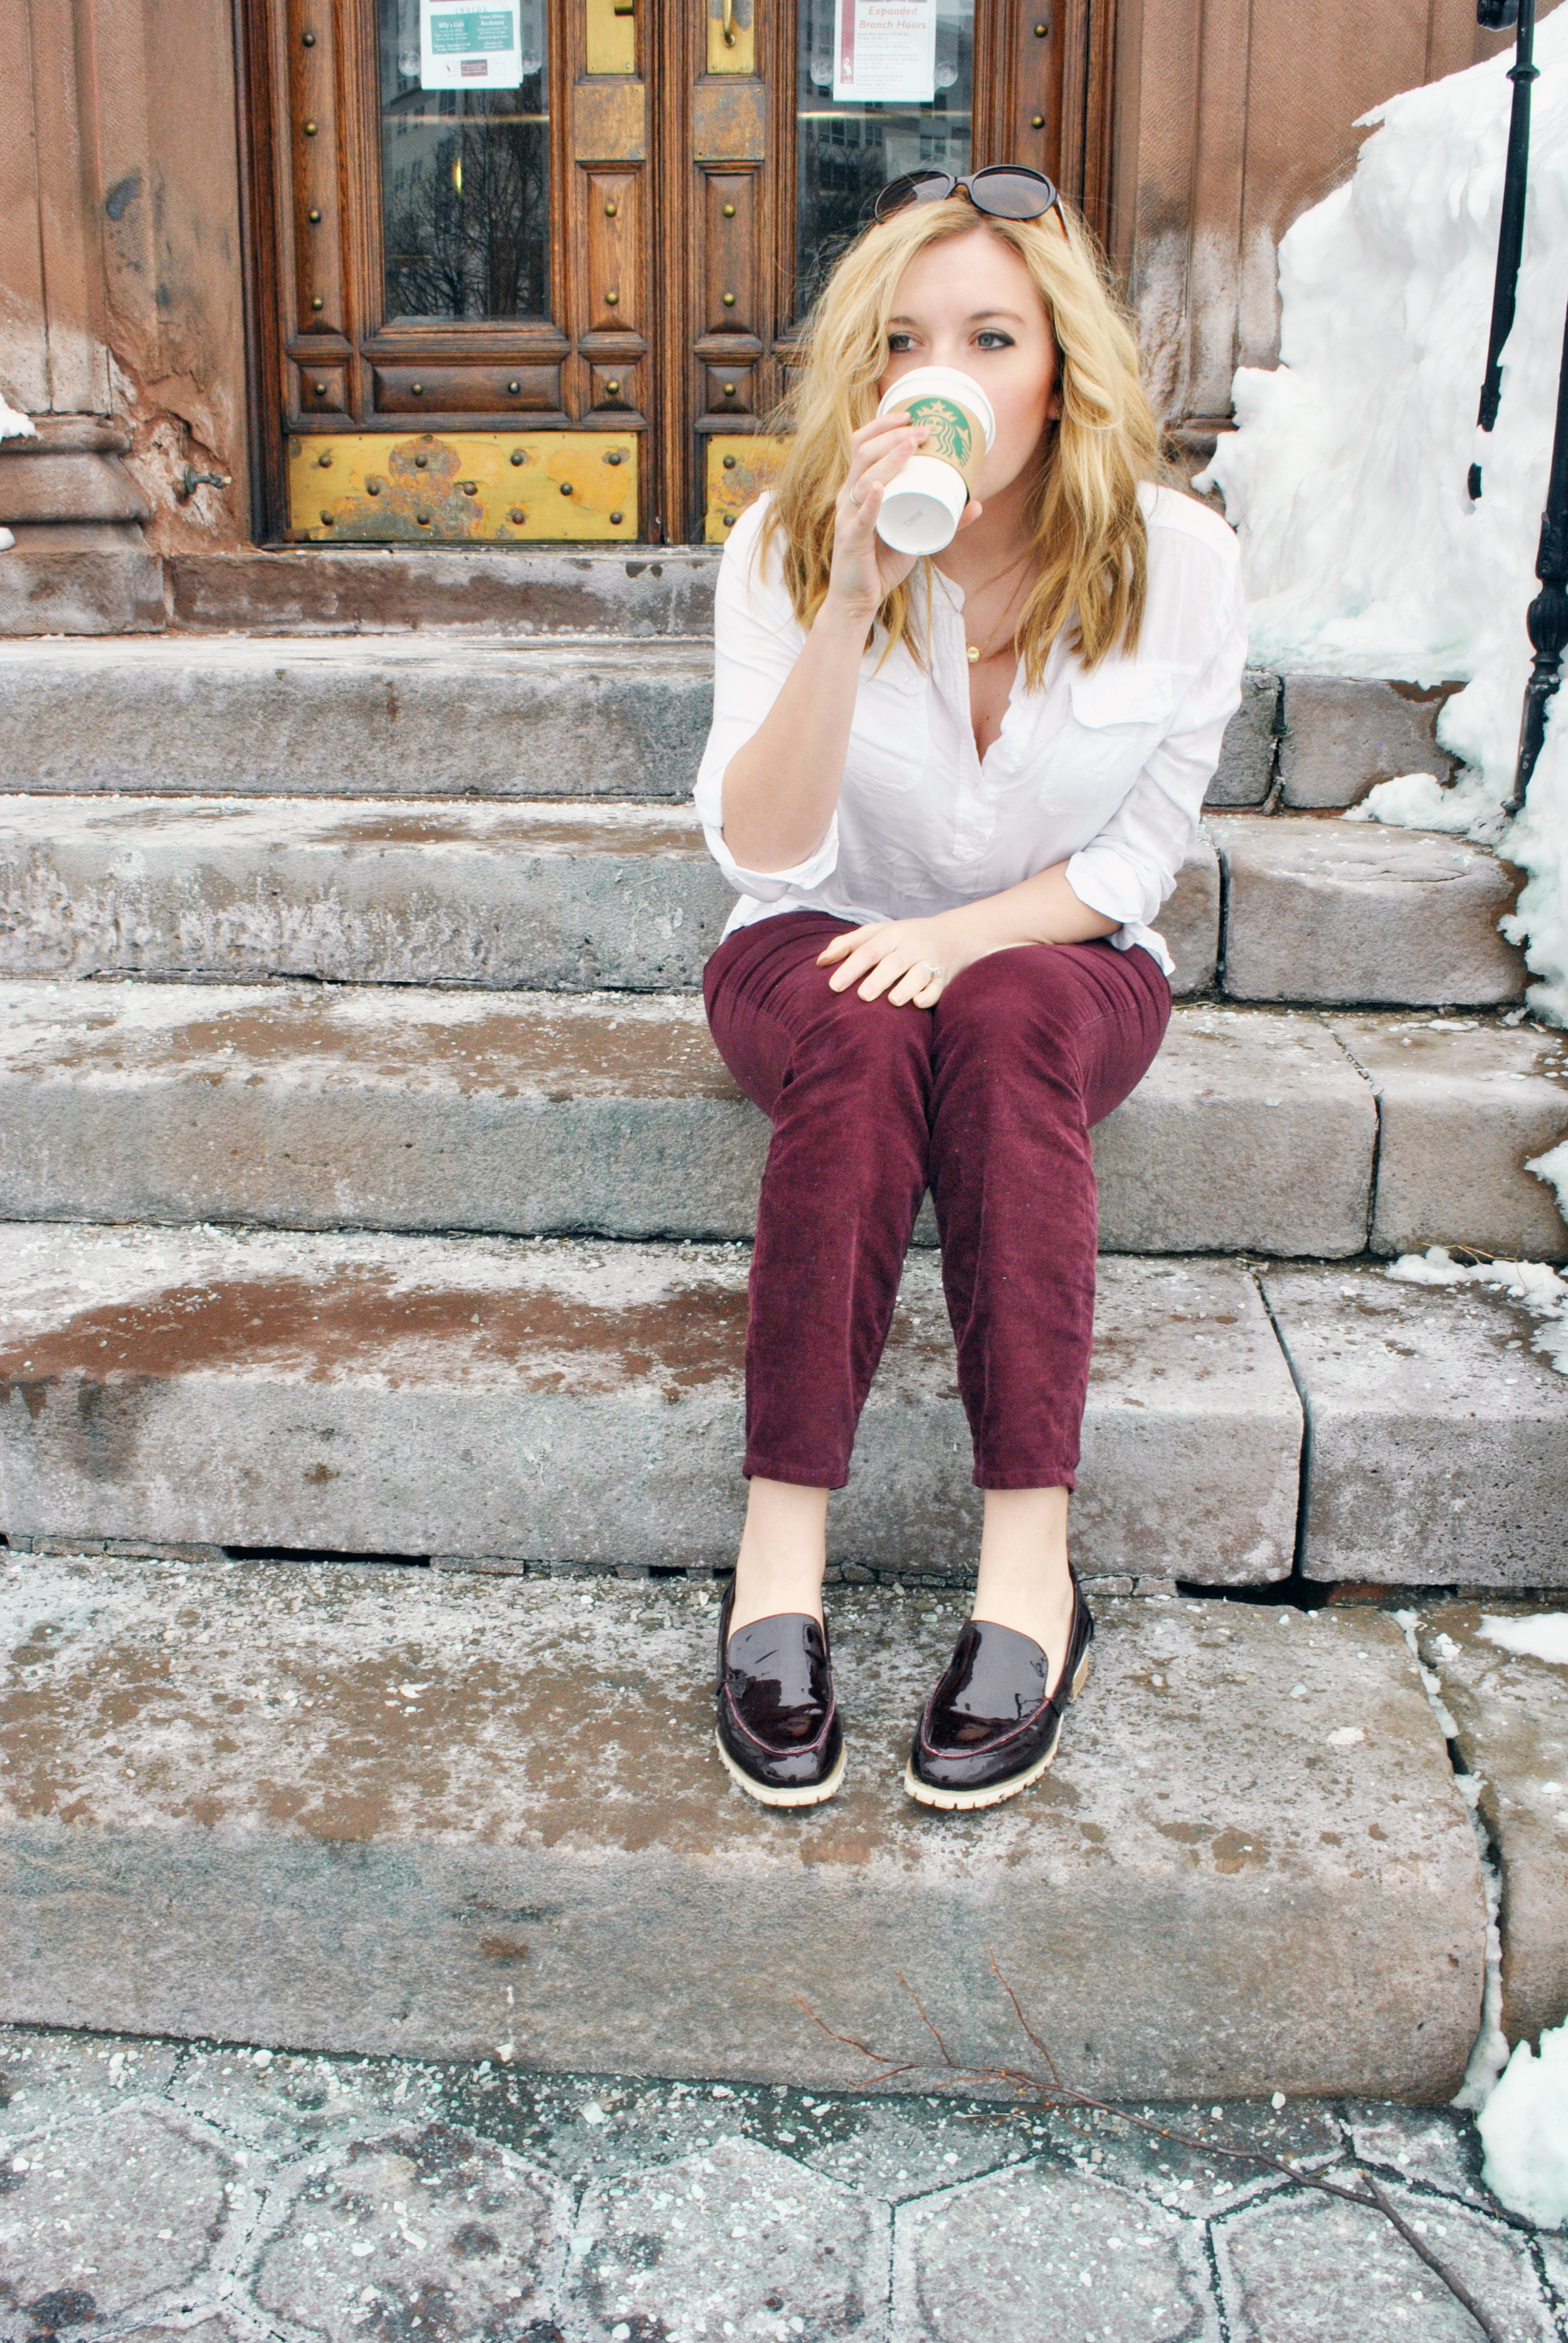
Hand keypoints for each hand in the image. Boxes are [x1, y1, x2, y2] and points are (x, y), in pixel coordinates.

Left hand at [818, 915, 981, 1007]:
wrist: (953, 935)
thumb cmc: (904, 938)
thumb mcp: (877, 933)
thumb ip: (847, 944)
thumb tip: (820, 962)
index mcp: (891, 935)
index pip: (869, 950)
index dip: (851, 967)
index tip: (834, 985)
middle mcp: (911, 947)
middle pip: (894, 962)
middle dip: (878, 979)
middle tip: (862, 996)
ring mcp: (930, 961)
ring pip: (919, 973)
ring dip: (906, 987)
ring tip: (892, 1001)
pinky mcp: (944, 977)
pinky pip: (938, 987)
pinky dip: (930, 995)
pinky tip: (918, 1003)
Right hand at [824, 412, 982, 619]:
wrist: (859, 600)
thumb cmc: (882, 563)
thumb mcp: (916, 536)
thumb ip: (943, 520)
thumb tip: (977, 505)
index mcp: (859, 488)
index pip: (862, 444)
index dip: (882, 424)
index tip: (910, 412)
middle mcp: (848, 497)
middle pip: (863, 452)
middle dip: (893, 434)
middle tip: (923, 429)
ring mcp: (847, 517)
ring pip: (863, 478)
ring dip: (889, 458)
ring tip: (913, 445)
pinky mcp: (850, 540)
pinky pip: (860, 517)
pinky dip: (871, 501)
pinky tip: (881, 487)